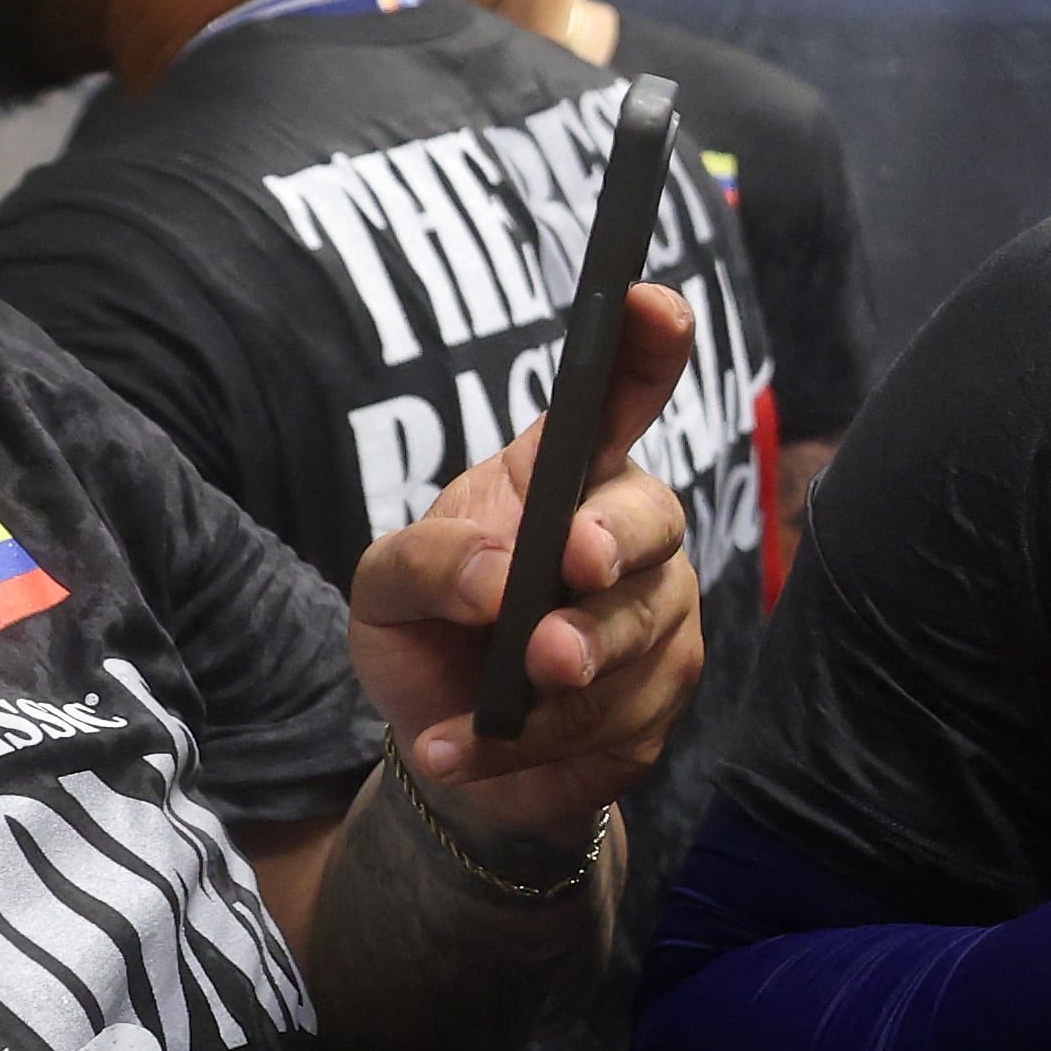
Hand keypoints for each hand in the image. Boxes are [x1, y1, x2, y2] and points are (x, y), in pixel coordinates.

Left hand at [347, 283, 706, 856]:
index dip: (645, 347)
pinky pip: (619, 716)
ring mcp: (660, 616)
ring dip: (566, 676)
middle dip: (612, 551)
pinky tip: (466, 747)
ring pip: (640, 634)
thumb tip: (500, 577)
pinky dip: (532, 740)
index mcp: (564, 478)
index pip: (620, 397)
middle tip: (566, 581)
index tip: (650, 303)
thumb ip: (430, 562)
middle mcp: (627, 533)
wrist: (451, 748)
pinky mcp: (664, 698)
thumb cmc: (430, 639)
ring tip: (501, 703)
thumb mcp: (387, 588)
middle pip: (654, 518)